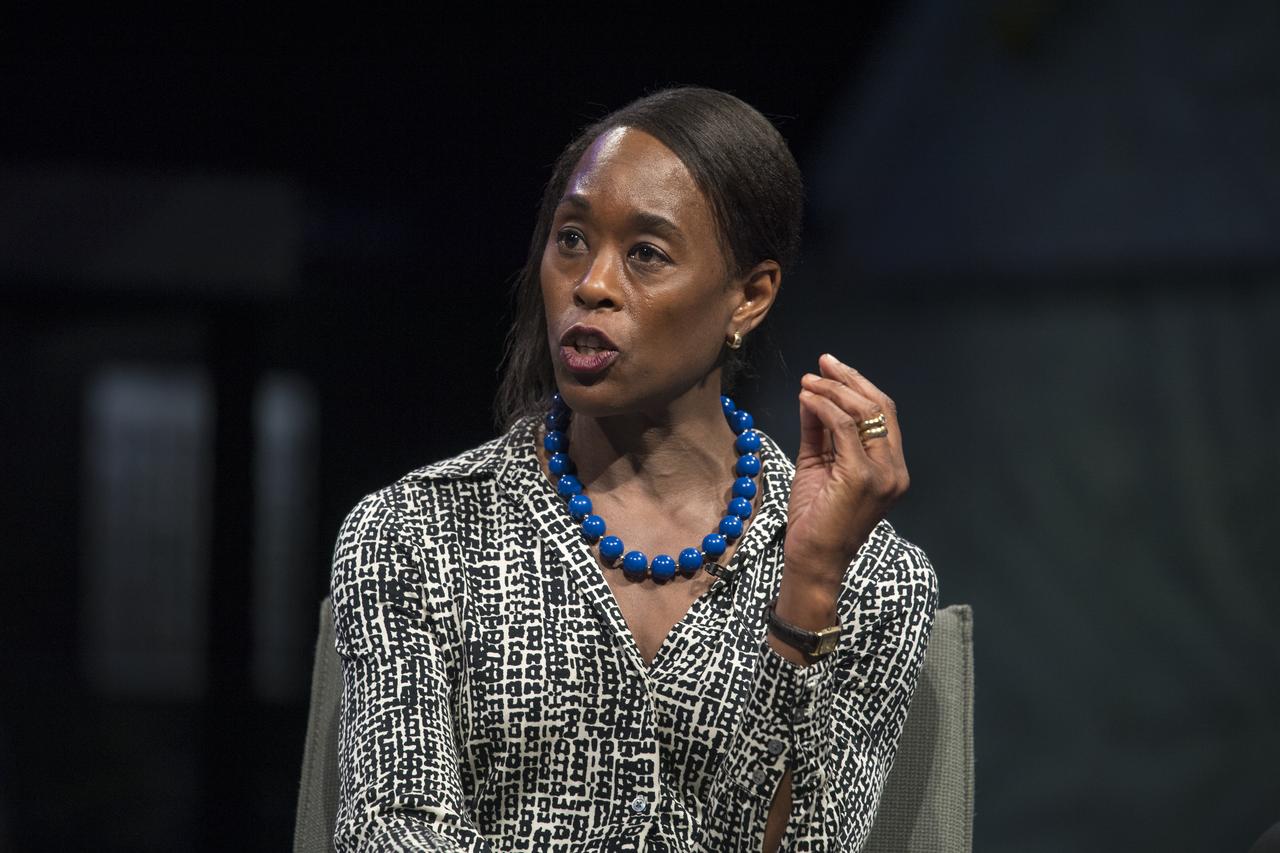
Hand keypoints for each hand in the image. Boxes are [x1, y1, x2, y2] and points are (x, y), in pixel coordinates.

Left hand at [784, 354, 910, 590]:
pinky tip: (806, 398)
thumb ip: (819, 432)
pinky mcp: (861, 477)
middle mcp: (894, 469)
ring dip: (833, 390)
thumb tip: (811, 396)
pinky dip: (823, 407)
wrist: (814, 561)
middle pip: (879, 407)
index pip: (884, 414)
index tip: (832, 368)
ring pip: (864, 412)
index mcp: (891, 468)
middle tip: (823, 363)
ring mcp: (882, 474)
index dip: (859, 386)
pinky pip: (843, 428)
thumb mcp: (818, 466)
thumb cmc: (816, 520)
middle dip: (849, 379)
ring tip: (808, 381)